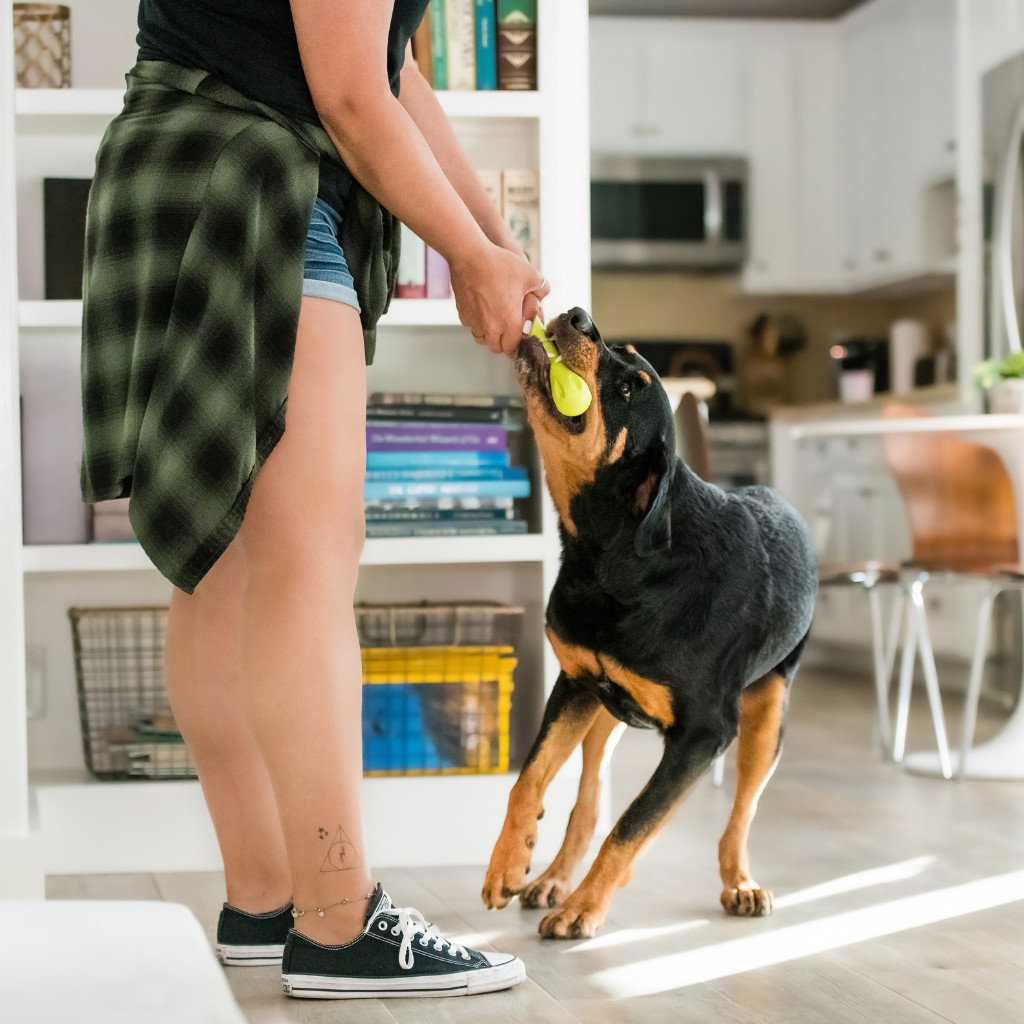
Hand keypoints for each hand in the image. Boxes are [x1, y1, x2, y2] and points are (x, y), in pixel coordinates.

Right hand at [450, 240, 550, 356]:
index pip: (512, 348)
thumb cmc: (500, 265)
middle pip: (496, 348)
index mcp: (509, 323)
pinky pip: (470, 326)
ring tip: (495, 324)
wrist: (470, 255)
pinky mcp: (462, 313)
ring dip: (489, 336)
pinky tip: (482, 311)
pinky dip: (477, 323)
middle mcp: (490, 327)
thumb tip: (543, 294)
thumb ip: (542, 287)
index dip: (517, 347)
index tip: (519, 342)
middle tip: (508, 334)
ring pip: (481, 339)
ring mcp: (474, 321)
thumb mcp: (530, 274)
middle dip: (503, 344)